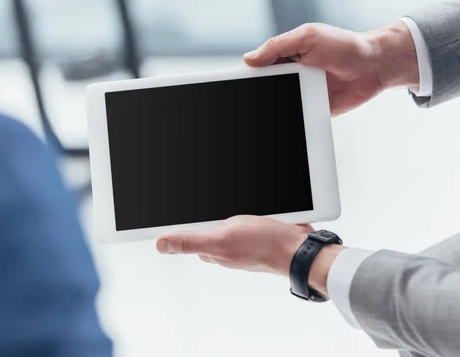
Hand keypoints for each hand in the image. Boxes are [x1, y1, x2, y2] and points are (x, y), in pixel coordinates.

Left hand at [156, 216, 344, 295]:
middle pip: (209, 225)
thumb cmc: (264, 246)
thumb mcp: (221, 240)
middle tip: (216, 209)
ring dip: (230, 212)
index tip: (176, 211)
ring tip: (237, 209)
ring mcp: (243, 240)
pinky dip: (248, 212)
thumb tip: (161, 244)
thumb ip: (191, 241)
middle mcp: (227, 248)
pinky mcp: (258, 232)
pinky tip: (253, 210)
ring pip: (228, 220)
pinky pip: (246, 219)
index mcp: (214, 250)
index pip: (191, 235)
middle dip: (210, 215)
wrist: (298, 246)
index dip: (182, 225)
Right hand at [243, 21, 418, 115]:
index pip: (260, 68)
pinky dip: (292, 124)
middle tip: (250, 103)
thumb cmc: (346, 45)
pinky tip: (285, 130)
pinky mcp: (314, 110)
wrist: (375, 66)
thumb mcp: (309, 37)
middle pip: (266, 89)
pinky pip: (298, 120)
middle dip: (258, 96)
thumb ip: (279, 46)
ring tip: (259, 120)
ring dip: (274, 111)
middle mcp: (292, 76)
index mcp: (286, 56)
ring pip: (280, 106)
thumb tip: (249, 59)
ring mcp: (302, 93)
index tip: (236, 85)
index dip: (248, 76)